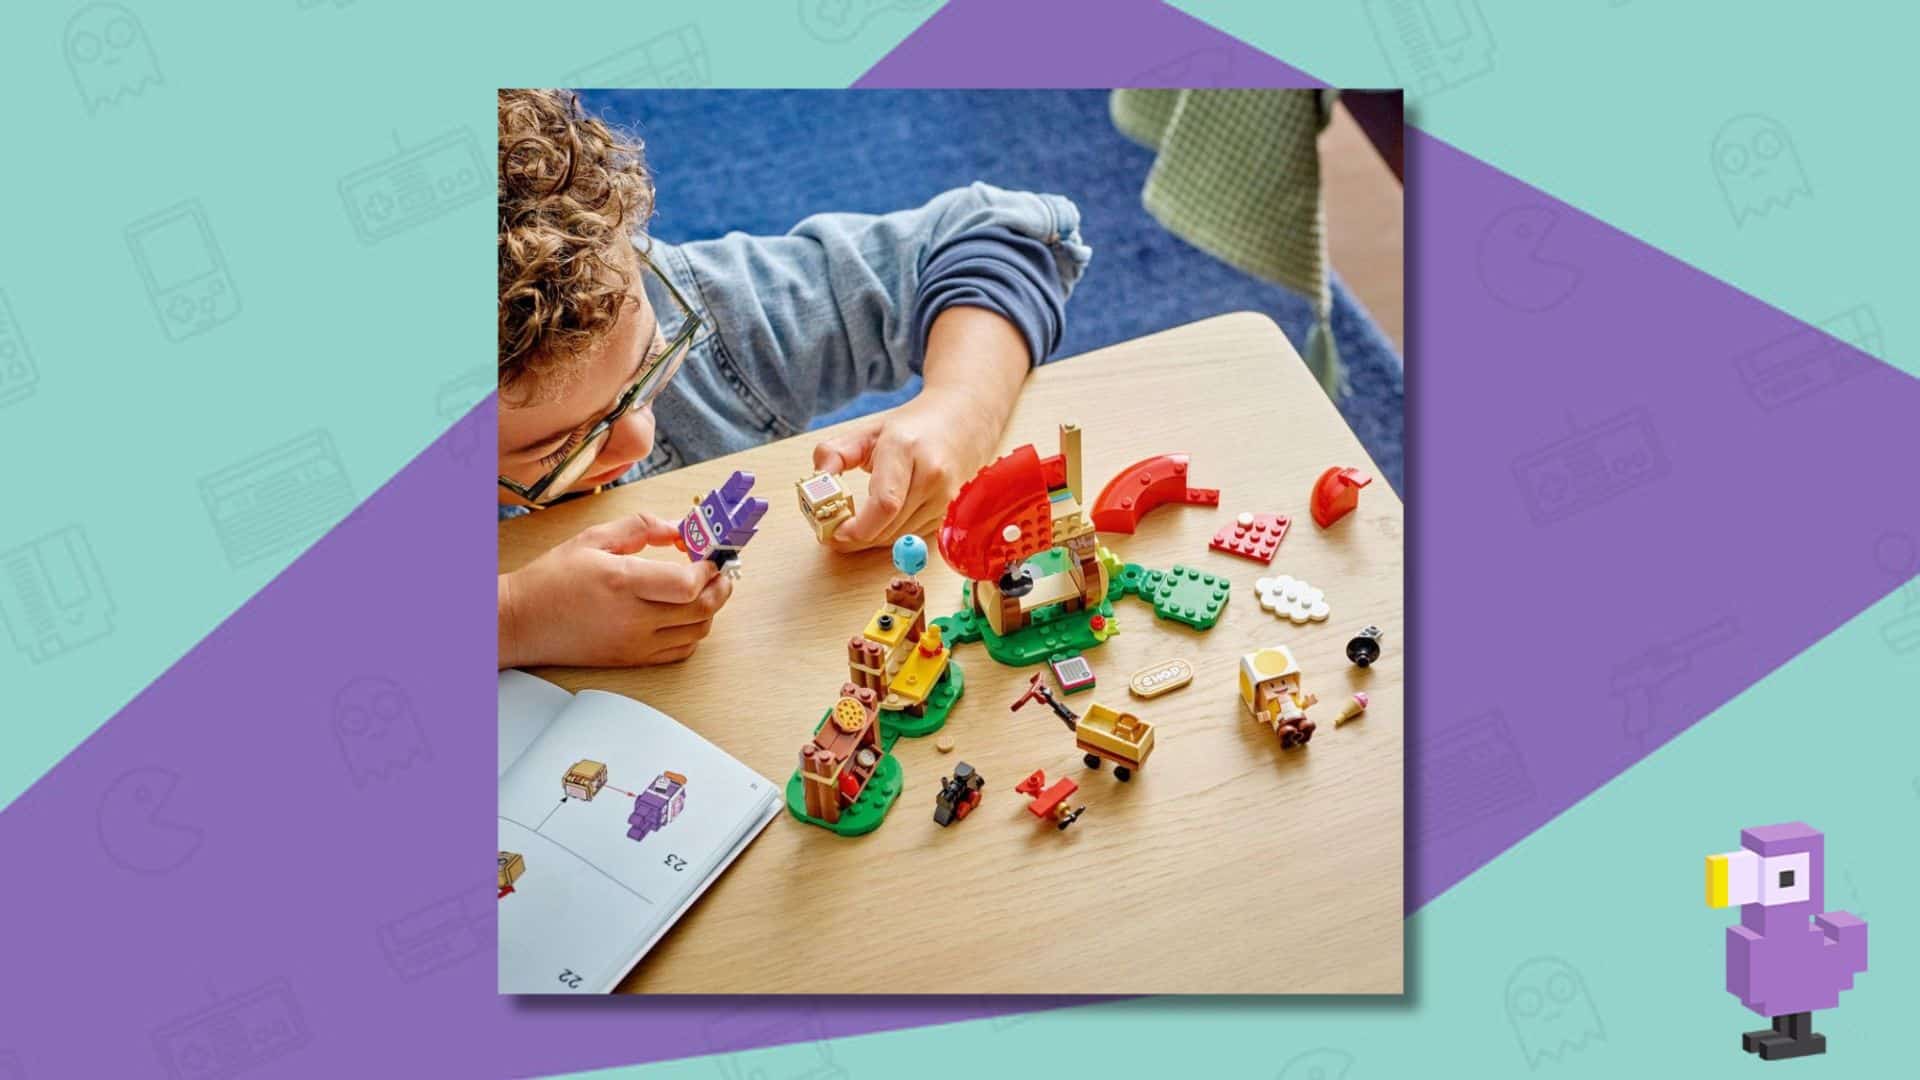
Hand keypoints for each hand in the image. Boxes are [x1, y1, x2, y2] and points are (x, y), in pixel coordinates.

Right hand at [498, 513, 732, 667]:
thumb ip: (640, 527)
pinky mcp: (632, 660)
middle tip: (721, 570)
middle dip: (721, 586)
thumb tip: (678, 527)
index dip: (708, 568)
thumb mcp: (592, 539)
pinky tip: (686, 614)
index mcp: (622, 583)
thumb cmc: (551, 580)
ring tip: (706, 589)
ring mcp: (635, 644)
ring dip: (711, 609)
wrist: (520, 622)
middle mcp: (633, 618)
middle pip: (702, 610)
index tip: (709, 554)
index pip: (687, 584)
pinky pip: (680, 652)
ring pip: (697, 632)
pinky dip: (693, 632)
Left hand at [811, 384, 1003, 552]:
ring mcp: (946, 497)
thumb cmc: (914, 427)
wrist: (964, 420)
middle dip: (856, 537)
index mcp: (906, 448)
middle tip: (833, 532)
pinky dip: (892, 534)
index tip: (834, 532)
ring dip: (873, 538)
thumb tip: (817, 483)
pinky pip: (913, 536)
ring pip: (899, 537)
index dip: (857, 527)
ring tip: (856, 522)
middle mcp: (932, 475)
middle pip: (888, 527)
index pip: (884, 503)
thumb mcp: (868, 431)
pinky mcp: (951, 513)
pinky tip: (884, 518)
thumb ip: (835, 454)